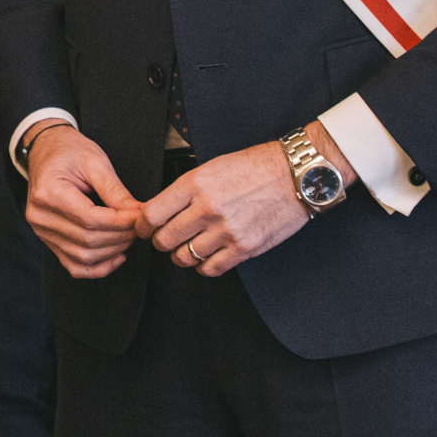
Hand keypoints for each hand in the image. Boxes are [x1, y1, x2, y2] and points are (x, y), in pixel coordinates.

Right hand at [22, 124, 142, 278]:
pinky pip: (74, 266)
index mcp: (48, 193)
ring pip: (83, 257)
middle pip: (87, 240)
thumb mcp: (95, 163)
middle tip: (140, 226)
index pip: (89, 219)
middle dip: (121, 237)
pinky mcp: (48, 240)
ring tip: (129, 236)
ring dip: (112, 252)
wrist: (46, 150)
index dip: (120, 223)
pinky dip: (98, 268)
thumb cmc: (69, 151)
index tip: (140, 217)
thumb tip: (140, 216)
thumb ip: (116, 192)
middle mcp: (40, 216)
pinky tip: (116, 256)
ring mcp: (41, 231)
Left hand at [139, 140, 309, 276]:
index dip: (142, 226)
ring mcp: (226, 231)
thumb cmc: (254, 167)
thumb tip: (162, 210)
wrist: (294, 176)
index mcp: (194, 184)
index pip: (151, 215)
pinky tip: (207, 255)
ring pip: (185, 257)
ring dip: (181, 255)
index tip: (143, 228)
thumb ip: (186, 190)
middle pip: (164, 240)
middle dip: (160, 242)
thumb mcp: (211, 167)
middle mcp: (207, 209)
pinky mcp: (244, 248)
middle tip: (165, 238)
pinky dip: (203, 266)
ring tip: (187, 246)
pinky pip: (210, 269)